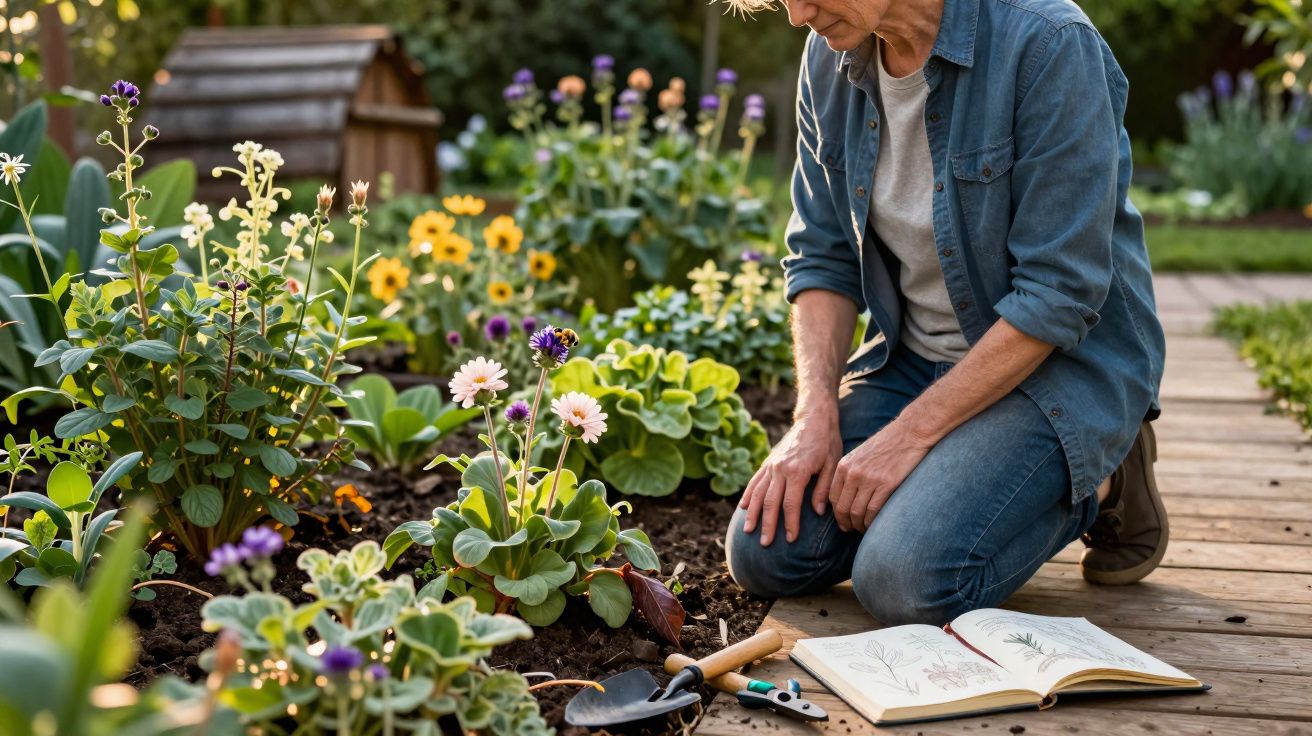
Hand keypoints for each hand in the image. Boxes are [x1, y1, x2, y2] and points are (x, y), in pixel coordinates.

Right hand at [740, 406, 842, 545]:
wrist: (813, 419)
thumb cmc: (827, 442)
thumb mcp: (833, 465)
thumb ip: (823, 489)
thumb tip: (817, 512)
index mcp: (798, 471)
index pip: (791, 504)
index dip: (790, 523)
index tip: (791, 539)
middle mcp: (780, 469)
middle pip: (770, 502)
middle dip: (767, 524)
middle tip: (765, 544)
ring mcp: (772, 465)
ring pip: (758, 492)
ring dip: (752, 513)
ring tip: (749, 531)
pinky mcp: (768, 462)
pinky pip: (754, 481)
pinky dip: (748, 494)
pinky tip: (743, 507)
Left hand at [829, 420, 935, 532]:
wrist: (910, 433)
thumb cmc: (888, 444)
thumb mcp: (861, 455)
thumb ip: (851, 472)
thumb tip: (848, 496)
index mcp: (844, 465)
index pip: (833, 497)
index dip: (837, 513)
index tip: (843, 521)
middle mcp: (853, 473)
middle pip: (843, 507)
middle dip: (846, 523)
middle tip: (852, 530)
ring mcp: (869, 479)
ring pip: (857, 512)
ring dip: (859, 525)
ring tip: (865, 529)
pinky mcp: (886, 484)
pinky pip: (873, 510)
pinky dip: (872, 522)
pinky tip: (875, 525)